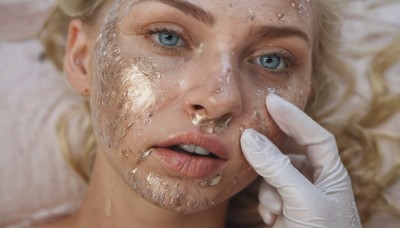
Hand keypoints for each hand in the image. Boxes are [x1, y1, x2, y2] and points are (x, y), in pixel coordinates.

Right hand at [240, 93, 360, 227]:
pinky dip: (266, 202)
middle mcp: (315, 181)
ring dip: (268, 187)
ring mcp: (297, 195)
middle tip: (252, 132)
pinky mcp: (283, 209)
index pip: (314, 135)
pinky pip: (267, 193)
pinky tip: (272, 218)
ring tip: (275, 208)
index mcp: (331, 174)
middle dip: (274, 150)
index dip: (295, 116)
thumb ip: (277, 168)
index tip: (271, 101)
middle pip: (290, 152)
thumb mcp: (303, 200)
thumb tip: (250, 138)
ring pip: (273, 173)